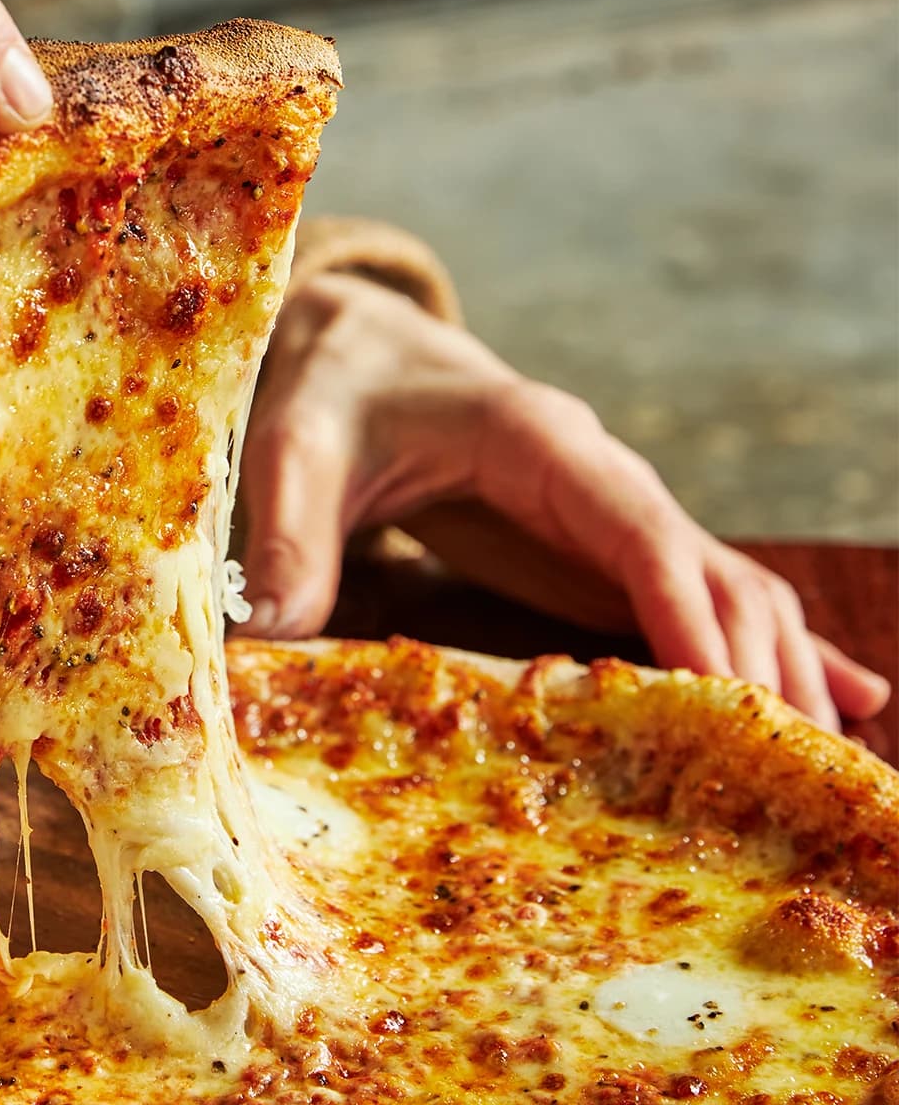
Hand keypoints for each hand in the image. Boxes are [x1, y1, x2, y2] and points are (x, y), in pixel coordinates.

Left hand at [238, 272, 891, 732]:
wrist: (356, 347)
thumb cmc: (332, 392)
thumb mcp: (293, 450)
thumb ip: (287, 532)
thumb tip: (272, 630)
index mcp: (534, 439)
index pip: (634, 527)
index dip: (686, 609)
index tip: (729, 696)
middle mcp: (594, 472)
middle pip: (707, 566)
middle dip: (757, 659)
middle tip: (796, 764)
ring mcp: (605, 508)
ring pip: (722, 583)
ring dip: (775, 663)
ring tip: (825, 758)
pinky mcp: (594, 543)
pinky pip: (695, 591)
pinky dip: (760, 641)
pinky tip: (840, 692)